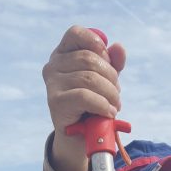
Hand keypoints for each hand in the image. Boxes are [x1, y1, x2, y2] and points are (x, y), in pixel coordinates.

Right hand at [43, 25, 125, 170]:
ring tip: (114, 106)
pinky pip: (85, 96)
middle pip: (89, 59)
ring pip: (90, 78)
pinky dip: (102, 105)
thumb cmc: (92, 105)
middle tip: (116, 95)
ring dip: (110, 94)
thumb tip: (119, 48)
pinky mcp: (55, 101)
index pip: (76, 33)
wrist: (79, 137)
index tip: (108, 60)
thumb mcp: (104, 81)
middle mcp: (53, 65)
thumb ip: (112, 64)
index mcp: (63, 54)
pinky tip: (108, 113)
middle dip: (111, 78)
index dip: (96, 43)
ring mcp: (52, 83)